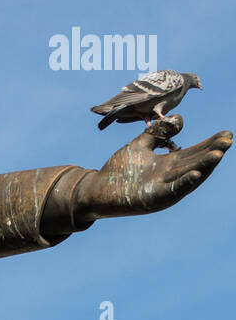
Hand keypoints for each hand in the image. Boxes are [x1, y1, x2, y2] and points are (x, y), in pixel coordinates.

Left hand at [75, 120, 231, 220]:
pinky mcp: (151, 200)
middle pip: (195, 164)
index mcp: (168, 166)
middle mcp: (169, 179)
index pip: (194, 153)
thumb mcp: (141, 144)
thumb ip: (159, 132)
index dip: (210, 144)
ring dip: (204, 167)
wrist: (96, 189)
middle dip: (212, 153)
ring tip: (219, 154)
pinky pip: (171, 192)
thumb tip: (181, 119)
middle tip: (228, 140)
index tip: (226, 133)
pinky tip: (195, 174)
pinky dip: (184, 184)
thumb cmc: (119, 169)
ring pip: (187, 178)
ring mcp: (161, 190)